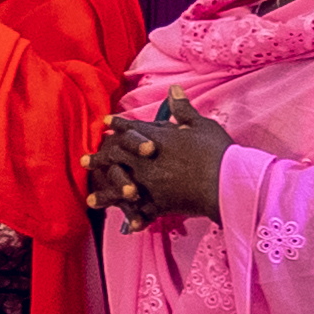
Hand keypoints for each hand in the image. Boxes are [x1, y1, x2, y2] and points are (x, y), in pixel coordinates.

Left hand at [89, 97, 232, 222]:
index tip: (104, 123)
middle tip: (84, 161)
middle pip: (117, 157)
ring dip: (106, 193)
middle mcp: (146, 160)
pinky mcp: (160, 203)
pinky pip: (143, 212)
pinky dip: (137, 218)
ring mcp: (150, 183)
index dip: (118, 125)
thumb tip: (173, 88)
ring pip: (121, 187)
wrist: (230, 182)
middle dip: (100, 158)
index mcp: (156, 138)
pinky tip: (128, 225)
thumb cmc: (218, 152)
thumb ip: (183, 109)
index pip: (131, 129)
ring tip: (90, 200)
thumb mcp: (201, 125)